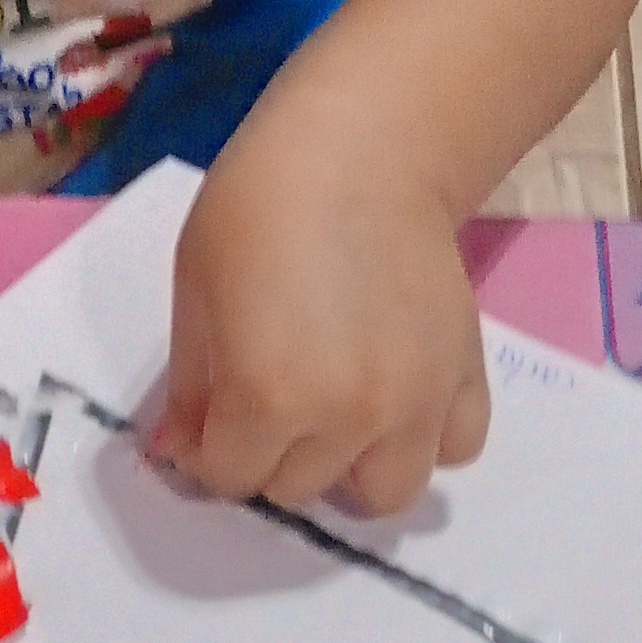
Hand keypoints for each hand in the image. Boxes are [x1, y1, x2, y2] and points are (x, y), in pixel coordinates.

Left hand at [153, 89, 486, 515]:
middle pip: (297, 487)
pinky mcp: (462, 377)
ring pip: (382, 493)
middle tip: (268, 394)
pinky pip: (454, 449)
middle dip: (270, 453)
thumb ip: (188, 391)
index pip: (229, 478)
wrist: (360, 149)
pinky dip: (424, 439)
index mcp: (267, 399)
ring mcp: (414, 404)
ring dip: (349, 466)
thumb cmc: (255, 209)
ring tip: (334, 416)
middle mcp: (346, 418)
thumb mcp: (192, 296)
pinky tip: (396, 400)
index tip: (210, 416)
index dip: (208, 450)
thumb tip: (178, 455)